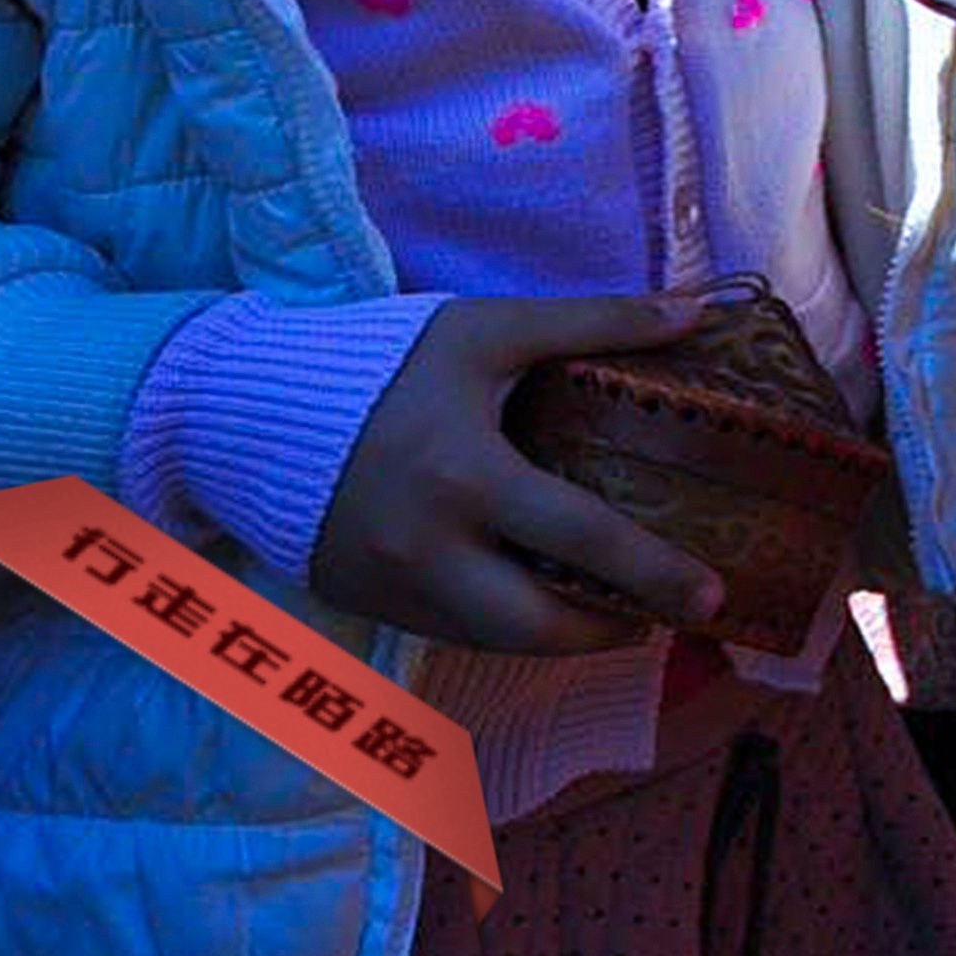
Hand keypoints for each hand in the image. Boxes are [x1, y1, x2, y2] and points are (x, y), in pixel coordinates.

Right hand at [309, 294, 728, 653]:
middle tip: (661, 615)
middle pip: (537, 627)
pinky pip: (452, 632)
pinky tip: (537, 595)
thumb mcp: (485, 329)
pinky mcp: (365, 604)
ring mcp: (392, 589)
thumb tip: (695, 314)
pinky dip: (503, 622)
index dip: (655, 573)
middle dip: (609, 632)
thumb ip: (594, 323)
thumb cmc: (377, 360)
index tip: (712, 596)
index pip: (583, 541)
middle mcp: (428, 552)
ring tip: (613, 608)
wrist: (244, 406)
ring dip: (559, 632)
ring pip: (495, 641)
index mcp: (466, 480)